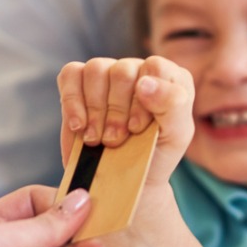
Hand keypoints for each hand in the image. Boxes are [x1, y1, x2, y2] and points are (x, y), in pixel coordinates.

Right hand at [57, 57, 196, 179]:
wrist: (123, 179)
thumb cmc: (155, 154)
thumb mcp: (175, 135)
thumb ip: (173, 105)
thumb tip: (144, 82)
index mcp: (168, 78)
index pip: (155, 67)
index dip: (144, 98)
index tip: (137, 128)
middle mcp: (138, 70)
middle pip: (122, 71)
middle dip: (116, 111)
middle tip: (115, 139)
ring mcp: (107, 73)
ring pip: (96, 70)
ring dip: (95, 110)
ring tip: (97, 138)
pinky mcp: (79, 83)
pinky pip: (71, 74)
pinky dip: (72, 102)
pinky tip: (78, 126)